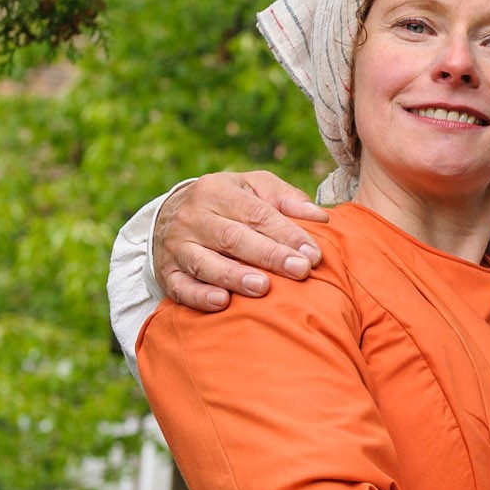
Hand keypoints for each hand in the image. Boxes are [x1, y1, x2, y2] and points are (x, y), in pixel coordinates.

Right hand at [153, 172, 329, 311]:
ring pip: (205, 263)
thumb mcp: (254, 187)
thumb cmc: (228, 202)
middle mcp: (194, 217)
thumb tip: (321, 217)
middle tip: (300, 270)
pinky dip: (200, 296)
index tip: (313, 254)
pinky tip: (222, 303)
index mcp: (217, 191)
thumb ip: (287, 199)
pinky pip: (181, 287)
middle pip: (233, 238)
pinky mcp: (167, 273)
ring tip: (263, 288)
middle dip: (269, 255)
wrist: (169, 214)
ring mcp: (177, 246)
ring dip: (235, 276)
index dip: (286, 233)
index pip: (256, 213)